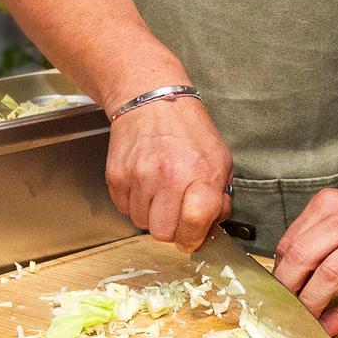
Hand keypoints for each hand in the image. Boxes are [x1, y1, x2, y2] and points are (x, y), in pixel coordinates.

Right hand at [104, 97, 231, 249]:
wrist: (151, 100)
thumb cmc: (187, 128)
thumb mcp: (219, 157)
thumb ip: (220, 194)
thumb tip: (213, 223)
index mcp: (200, 173)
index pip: (193, 224)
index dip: (193, 236)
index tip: (192, 234)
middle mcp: (168, 177)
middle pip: (163, 233)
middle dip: (170, 227)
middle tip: (174, 210)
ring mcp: (139, 176)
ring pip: (141, 223)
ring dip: (150, 213)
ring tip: (158, 189)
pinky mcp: (116, 175)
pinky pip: (123, 208)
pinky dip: (133, 201)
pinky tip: (143, 181)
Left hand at [273, 183, 337, 335]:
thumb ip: (312, 231)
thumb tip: (283, 268)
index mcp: (329, 204)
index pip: (291, 242)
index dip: (277, 273)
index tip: (273, 292)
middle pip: (303, 258)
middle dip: (287, 289)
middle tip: (281, 307)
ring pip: (328, 278)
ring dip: (310, 304)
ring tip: (303, 319)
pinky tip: (329, 326)